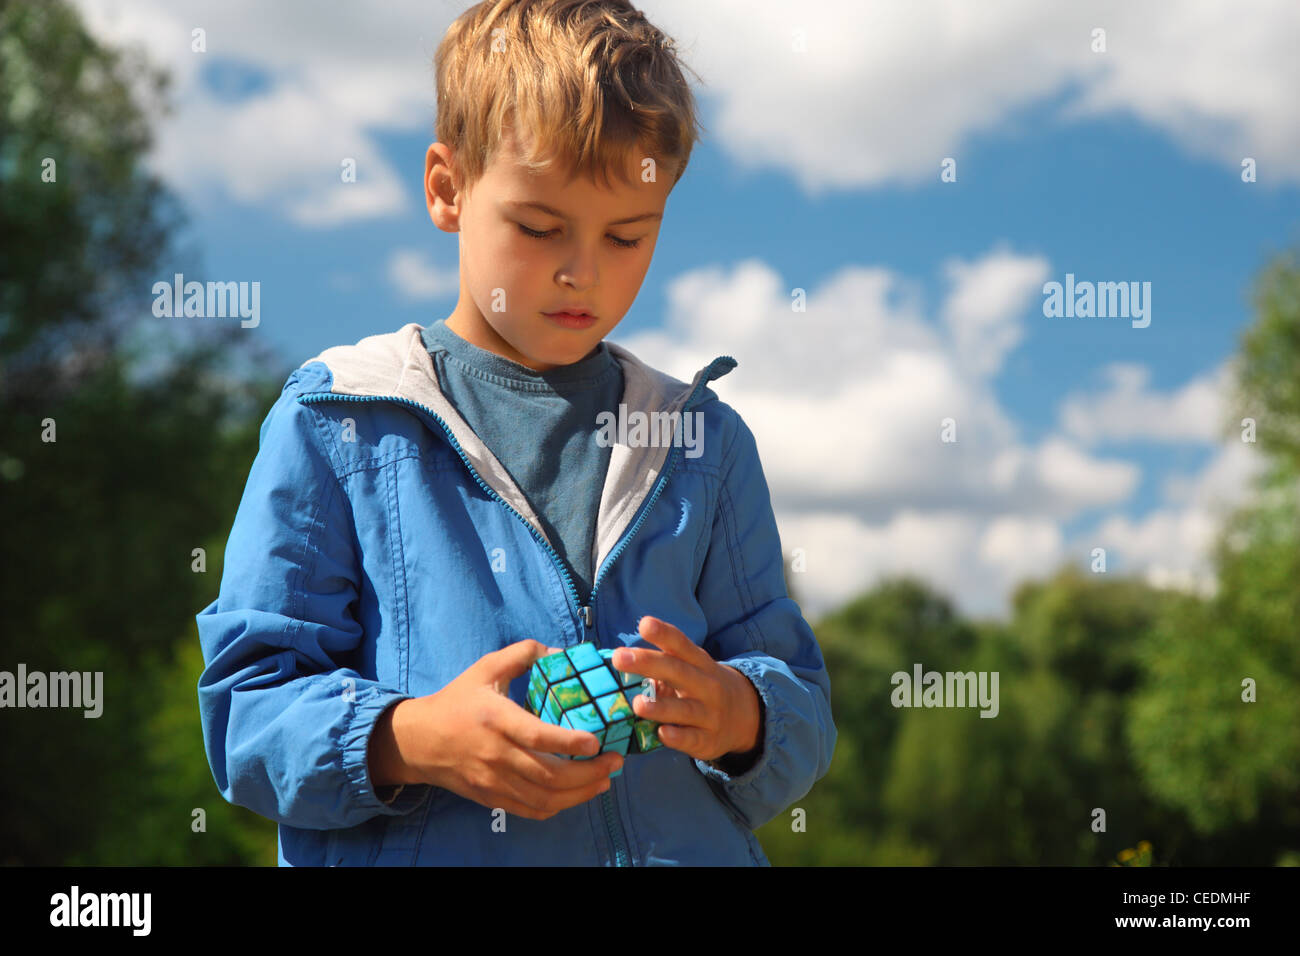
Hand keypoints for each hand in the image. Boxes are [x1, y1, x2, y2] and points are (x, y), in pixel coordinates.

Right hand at [371, 640, 621, 819]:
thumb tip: (561, 653)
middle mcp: (495, 754)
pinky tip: (577, 794)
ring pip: (543, 798)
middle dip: (587, 773)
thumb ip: (523, 654)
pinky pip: (530, 810)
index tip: (596, 742)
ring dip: (579, 794)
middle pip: (547, 774)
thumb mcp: (486, 668)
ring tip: (604, 780)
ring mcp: (492, 781)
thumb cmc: (457, 700)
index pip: (536, 736)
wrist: (419, 740)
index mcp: (495, 719)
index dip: (568, 742)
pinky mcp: (491, 798)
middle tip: (614, 762)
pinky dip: (558, 806)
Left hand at [612, 616, 761, 762]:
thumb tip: (620, 659)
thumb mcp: (691, 669)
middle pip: (678, 672)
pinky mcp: (708, 740)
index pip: (681, 645)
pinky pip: (692, 739)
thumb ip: (662, 663)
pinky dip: (678, 736)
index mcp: (699, 663)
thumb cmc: (702, 687)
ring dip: (661, 707)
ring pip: (685, 709)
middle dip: (649, 663)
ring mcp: (709, 713)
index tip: (644, 624)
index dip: (664, 634)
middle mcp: (706, 685)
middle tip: (620, 657)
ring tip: (637, 704)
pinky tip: (662, 733)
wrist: (745, 716)